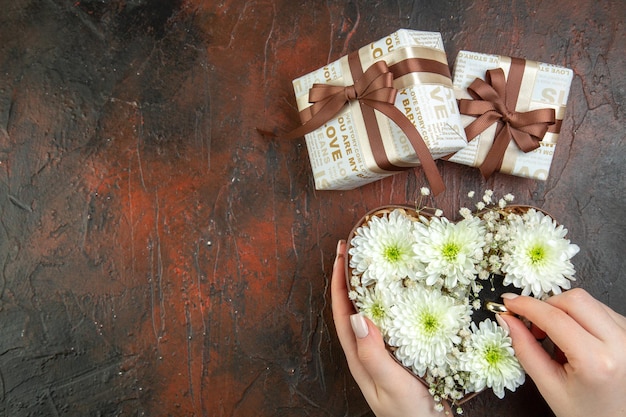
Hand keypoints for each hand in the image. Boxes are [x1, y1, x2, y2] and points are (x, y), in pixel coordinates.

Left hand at [331, 240, 448, 416]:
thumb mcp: (390, 385)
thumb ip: (374, 355)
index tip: (342, 251)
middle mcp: (368, 351)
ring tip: (377, 261)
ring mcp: (385, 352)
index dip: (339, 279)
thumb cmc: (409, 415)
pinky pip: (393, 320)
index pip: (342, 310)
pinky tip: (405, 292)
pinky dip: (393, 300)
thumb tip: (358, 317)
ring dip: (371, 285)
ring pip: (373, 311)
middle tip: (358, 247)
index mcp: (359, 356)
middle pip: (353, 306)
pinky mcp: (403, 353)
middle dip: (351, 275)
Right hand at [499, 289, 625, 416]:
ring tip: (558, 340)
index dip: (527, 306)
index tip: (509, 303)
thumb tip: (507, 320)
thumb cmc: (589, 413)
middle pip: (574, 300)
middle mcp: (620, 344)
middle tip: (534, 326)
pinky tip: (576, 340)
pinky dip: (579, 318)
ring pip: (587, 302)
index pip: (555, 318)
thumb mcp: (549, 387)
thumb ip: (525, 350)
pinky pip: (599, 310)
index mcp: (597, 361)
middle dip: (546, 307)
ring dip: (563, 313)